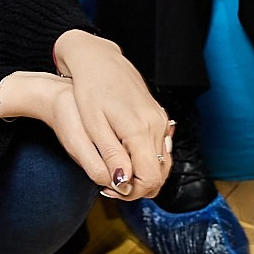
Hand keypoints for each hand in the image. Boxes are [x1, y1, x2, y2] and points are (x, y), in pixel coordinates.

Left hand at [52, 31, 172, 199]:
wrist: (98, 61)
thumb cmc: (90, 91)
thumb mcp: (93, 127)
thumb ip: (111, 156)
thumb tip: (123, 182)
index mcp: (140, 130)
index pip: (149, 178)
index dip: (132, 192)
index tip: (111, 190)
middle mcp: (156, 125)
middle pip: (160, 173)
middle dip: (139, 187)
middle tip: (112, 186)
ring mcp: (160, 119)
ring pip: (162, 162)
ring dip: (144, 175)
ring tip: (117, 173)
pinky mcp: (158, 116)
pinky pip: (160, 147)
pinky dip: (148, 160)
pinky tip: (127, 159)